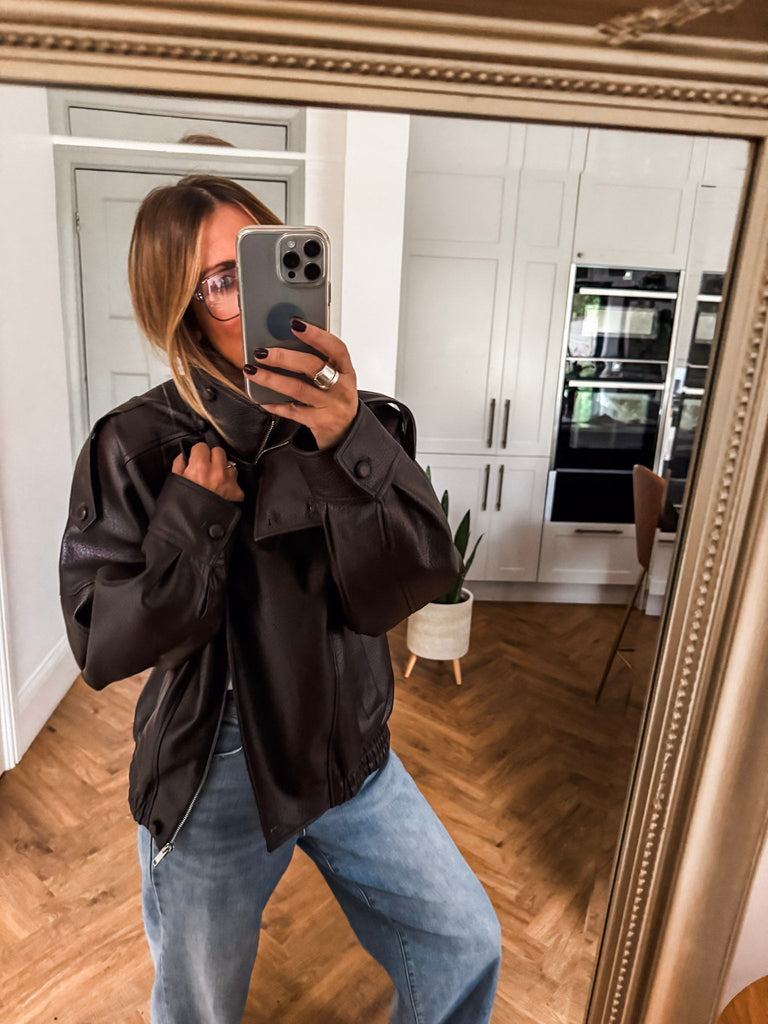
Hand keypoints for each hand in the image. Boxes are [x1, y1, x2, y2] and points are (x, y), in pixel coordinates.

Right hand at [172, 443, 243, 501]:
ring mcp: (229, 482)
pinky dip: (229, 483)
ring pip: (229, 464)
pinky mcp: (237, 492)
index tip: (195, 458)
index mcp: (200, 468)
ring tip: (213, 480)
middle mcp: (217, 472)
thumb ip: (179, 464)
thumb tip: (184, 455)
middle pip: (218, 451)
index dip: (197, 452)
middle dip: (211, 457)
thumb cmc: (182, 508)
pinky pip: (235, 480)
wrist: (194, 528)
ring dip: (222, 468)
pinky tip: (220, 490)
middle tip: (204, 468)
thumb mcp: (174, 483)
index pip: (202, 446)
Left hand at [243, 319, 357, 449]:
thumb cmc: (336, 397)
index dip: (316, 335)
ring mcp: (330, 405)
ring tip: (252, 371)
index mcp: (346, 370)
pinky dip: (276, 405)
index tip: (295, 324)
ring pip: (298, 389)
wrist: (345, 431)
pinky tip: (262, 400)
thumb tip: (283, 341)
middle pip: (312, 366)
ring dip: (272, 379)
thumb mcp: (335, 376)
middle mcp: (341, 387)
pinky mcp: (319, 421)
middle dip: (284, 357)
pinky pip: (293, 411)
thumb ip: (318, 360)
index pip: (335, 347)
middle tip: (261, 352)